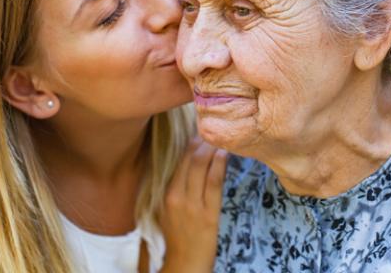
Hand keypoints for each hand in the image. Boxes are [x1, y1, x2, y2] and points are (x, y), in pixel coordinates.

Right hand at [160, 137, 227, 272]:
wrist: (184, 264)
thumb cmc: (178, 237)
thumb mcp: (169, 209)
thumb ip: (176, 188)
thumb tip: (188, 165)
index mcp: (165, 193)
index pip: (178, 160)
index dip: (190, 143)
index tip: (201, 132)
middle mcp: (176, 195)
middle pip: (189, 159)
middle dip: (202, 141)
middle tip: (214, 131)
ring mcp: (191, 204)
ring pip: (201, 166)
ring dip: (212, 148)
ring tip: (222, 138)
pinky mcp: (207, 213)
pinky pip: (214, 182)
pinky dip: (219, 164)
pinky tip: (225, 153)